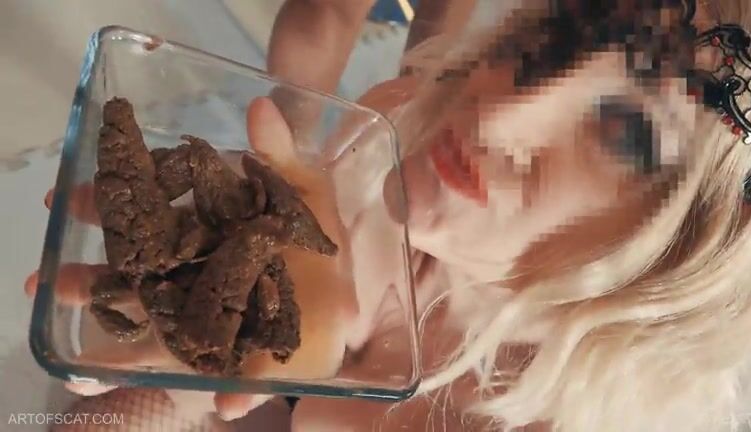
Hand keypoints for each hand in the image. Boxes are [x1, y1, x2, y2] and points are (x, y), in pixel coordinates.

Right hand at [24, 97, 353, 420]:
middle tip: (47, 278)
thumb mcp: (301, 184)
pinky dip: (237, 392)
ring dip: (135, 345)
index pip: (145, 218)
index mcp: (208, 229)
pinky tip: (224, 405)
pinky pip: (245, 377)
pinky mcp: (266, 348)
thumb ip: (278, 153)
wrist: (362, 273)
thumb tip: (260, 106)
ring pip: (175, 331)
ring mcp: (228, 315)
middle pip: (143, 279)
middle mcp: (204, 273)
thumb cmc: (321, 223)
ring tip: (94, 358)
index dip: (106, 207)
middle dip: (94, 278)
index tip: (62, 198)